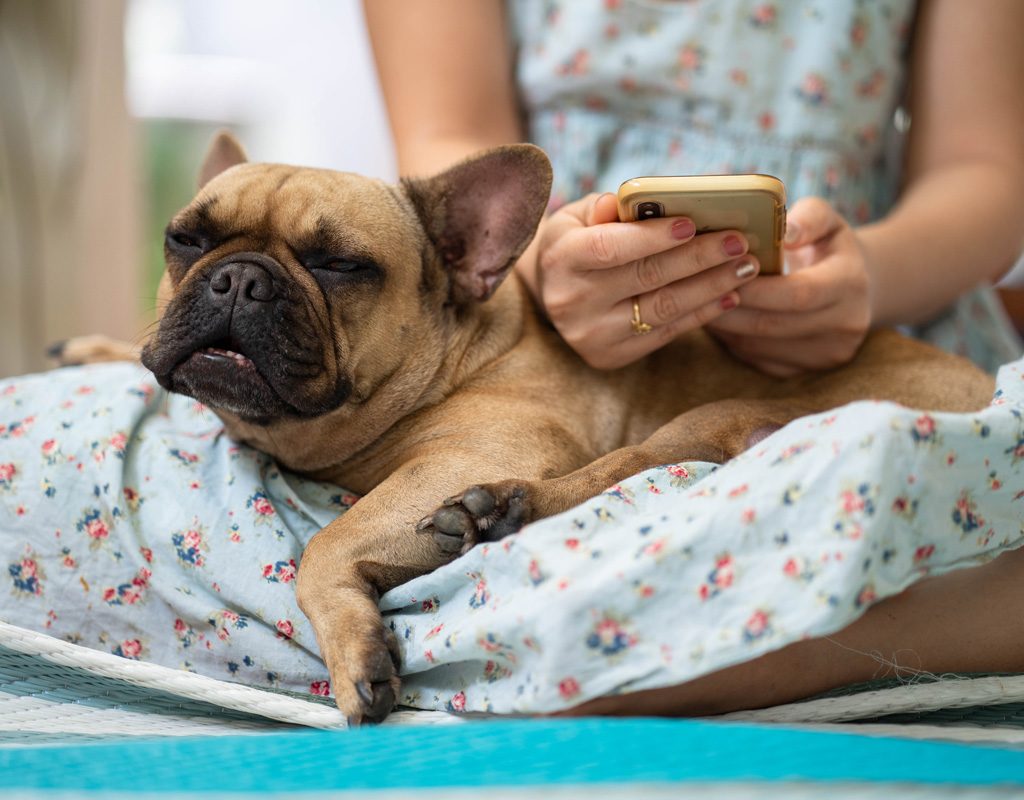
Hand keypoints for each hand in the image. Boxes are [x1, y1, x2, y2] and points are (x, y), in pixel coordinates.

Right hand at [530, 193, 760, 368]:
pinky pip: (666, 334)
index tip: (693, 223)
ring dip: (711, 287)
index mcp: (561, 259)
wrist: (552, 294)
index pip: (610, 247)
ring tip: (745, 268)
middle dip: (698, 258)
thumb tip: (633, 200)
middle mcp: (572, 301)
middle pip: (646, 278)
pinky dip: (702, 313)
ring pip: (662, 309)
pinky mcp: (610, 356)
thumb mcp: (577, 217)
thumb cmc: (576, 243)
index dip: (652, 237)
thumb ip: (605, 207)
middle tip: (739, 242)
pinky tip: (729, 295)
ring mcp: (591, 334)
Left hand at [707, 197, 872, 376]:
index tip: (723, 274)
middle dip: (730, 309)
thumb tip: (784, 232)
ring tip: (697, 304)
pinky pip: (758, 359)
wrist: (854, 287)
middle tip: (695, 292)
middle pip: (773, 324)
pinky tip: (715, 321)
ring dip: (724, 327)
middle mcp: (845, 325)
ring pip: (760, 346)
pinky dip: (731, 341)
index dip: (757, 289)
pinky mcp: (805, 370)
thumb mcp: (826, 220)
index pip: (799, 294)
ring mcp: (826, 354)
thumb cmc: (827, 246)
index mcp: (851, 284)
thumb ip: (808, 217)